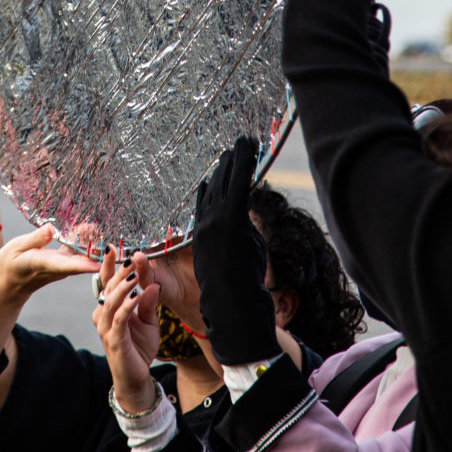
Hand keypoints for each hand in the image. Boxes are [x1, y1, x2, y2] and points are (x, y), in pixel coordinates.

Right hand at [0, 225, 99, 306]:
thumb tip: (50, 227)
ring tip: (107, 227)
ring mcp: (62, 266)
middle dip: (98, 253)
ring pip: (82, 256)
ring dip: (95, 245)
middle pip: (81, 261)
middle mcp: (57, 267)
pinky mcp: (63, 262)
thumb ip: (34, 239)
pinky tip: (92, 228)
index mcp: (44, 264)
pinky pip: (77, 252)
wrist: (9, 283)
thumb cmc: (10, 265)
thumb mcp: (15, 248)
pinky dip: (85, 241)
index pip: (66, 266)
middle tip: (114, 241)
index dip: (83, 265)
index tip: (99, 264)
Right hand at [93, 253, 159, 413]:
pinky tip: (136, 295)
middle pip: (107, 287)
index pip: (107, 281)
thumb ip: (148, 302)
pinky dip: (127, 305)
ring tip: (134, 273)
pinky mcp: (113, 340)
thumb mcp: (148, 321)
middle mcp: (102, 315)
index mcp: (109, 307)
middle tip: (129, 255)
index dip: (109, 264)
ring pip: (111, 301)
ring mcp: (106, 328)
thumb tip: (153, 283)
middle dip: (118, 270)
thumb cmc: (139, 347)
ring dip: (123, 286)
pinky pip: (119, 318)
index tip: (114, 245)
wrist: (136, 378)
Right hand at [192, 136, 278, 365]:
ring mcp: (216, 220)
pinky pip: (238, 183)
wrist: (230, 307)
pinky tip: (249, 146)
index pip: (206, 203)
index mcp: (202, 235)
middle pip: (215, 188)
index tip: (214, 172)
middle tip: (232, 149)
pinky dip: (244, 163)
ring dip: (236, 161)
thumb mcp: (229, 263)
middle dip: (225, 167)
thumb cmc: (233, 292)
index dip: (211, 185)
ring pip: (226, 182)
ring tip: (242, 144)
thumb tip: (245, 223)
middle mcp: (206, 224)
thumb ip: (237, 238)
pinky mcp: (229, 219)